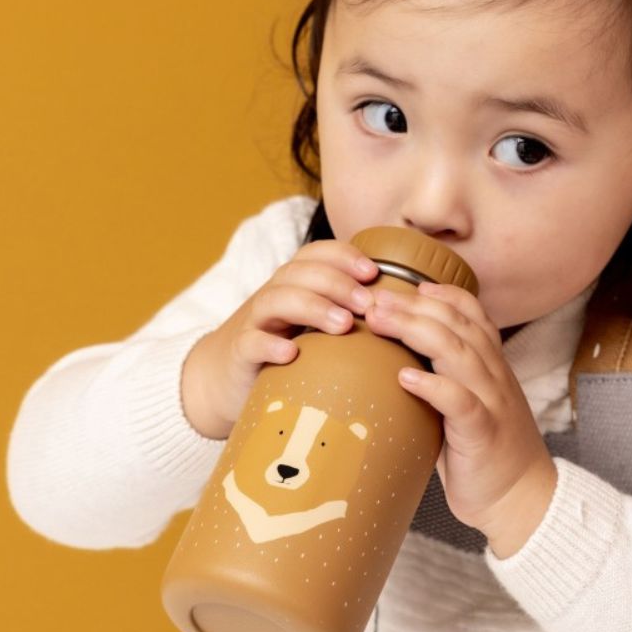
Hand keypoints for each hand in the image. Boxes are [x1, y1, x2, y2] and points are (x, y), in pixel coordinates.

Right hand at [181, 240, 378, 438]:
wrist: (226, 378)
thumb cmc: (287, 348)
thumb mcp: (316, 325)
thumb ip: (350, 313)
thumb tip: (405, 314)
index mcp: (296, 284)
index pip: (317, 253)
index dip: (344, 256)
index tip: (373, 272)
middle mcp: (274, 295)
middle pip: (300, 273)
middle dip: (337, 283)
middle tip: (367, 305)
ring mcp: (255, 323)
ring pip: (276, 300)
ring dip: (312, 307)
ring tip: (342, 325)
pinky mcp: (240, 353)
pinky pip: (250, 342)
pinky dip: (269, 344)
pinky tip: (291, 352)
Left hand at [365, 282, 557, 557]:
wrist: (521, 500)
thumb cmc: (484, 453)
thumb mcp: (466, 406)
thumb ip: (443, 381)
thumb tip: (394, 367)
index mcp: (491, 366)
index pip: (472, 314)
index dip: (441, 294)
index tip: (406, 283)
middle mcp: (494, 375)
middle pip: (456, 324)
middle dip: (412, 306)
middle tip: (373, 298)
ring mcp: (492, 401)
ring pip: (457, 352)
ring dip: (415, 331)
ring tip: (380, 322)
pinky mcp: (483, 433)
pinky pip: (460, 402)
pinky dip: (433, 386)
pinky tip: (405, 378)